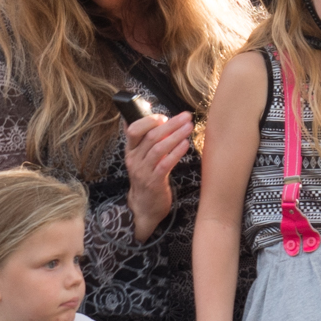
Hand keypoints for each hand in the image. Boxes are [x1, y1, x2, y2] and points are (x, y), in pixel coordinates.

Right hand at [122, 111, 192, 240]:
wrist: (144, 206)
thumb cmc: (148, 177)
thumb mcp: (142, 157)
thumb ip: (147, 138)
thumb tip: (154, 114)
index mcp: (131, 150)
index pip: (133, 129)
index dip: (149, 120)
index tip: (165, 116)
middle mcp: (134, 159)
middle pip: (150, 136)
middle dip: (170, 124)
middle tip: (186, 117)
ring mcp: (143, 171)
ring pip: (158, 148)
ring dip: (175, 136)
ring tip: (189, 128)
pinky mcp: (154, 182)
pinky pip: (165, 164)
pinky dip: (176, 153)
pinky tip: (186, 144)